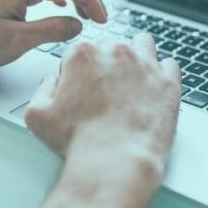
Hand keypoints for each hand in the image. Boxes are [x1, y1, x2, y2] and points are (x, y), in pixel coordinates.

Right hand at [24, 34, 182, 188]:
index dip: (78, 73)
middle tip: (106, 92)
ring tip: (132, 82)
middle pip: (111, 47)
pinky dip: (163, 74)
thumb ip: (41, 89)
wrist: (114, 162)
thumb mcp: (37, 115)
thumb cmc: (78, 141)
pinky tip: (154, 89)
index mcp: (83, 54)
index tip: (81, 91)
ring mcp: (146, 65)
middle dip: (107, 64)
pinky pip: (170, 64)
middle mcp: (116, 52)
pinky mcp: (169, 82)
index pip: (80, 52)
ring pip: (143, 45)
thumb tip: (51, 80)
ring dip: (137, 57)